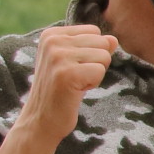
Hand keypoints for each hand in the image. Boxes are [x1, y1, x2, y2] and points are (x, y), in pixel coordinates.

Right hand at [19, 25, 118, 143]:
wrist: (40, 120)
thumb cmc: (60, 91)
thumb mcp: (74, 62)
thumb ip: (93, 47)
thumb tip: (113, 39)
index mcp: (51, 35)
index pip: (94, 32)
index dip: (91, 53)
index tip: (71, 68)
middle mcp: (52, 41)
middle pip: (102, 42)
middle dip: (95, 63)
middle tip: (74, 79)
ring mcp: (58, 56)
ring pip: (104, 56)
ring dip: (94, 74)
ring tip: (74, 84)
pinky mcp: (67, 73)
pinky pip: (100, 71)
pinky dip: (93, 84)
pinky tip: (75, 91)